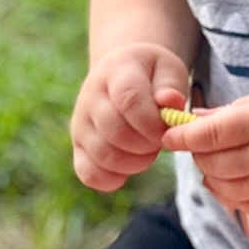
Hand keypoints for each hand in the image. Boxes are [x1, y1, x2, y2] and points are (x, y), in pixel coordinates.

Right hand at [70, 43, 188, 190]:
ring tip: (148, 150)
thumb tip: (170, 101)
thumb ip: (171, 85)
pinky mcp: (77, 145)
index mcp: (116, 71)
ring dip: (135, 162)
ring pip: (104, 156)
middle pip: (116, 132)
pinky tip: (129, 168)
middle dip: (147, 145)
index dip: (151, 122)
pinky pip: (89, 174)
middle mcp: (91, 96)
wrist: (121, 73)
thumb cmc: (151, 74)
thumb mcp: (168, 69)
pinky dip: (112, 179)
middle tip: (160, 140)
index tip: (166, 129)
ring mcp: (80, 122)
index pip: (129, 99)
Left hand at [160, 83, 248, 214]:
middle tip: (198, 142)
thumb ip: (231, 111)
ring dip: (209, 172)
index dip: (182, 136)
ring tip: (217, 158)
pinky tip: (231, 175)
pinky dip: (225, 189)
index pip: (209, 134)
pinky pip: (236, 202)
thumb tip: (193, 120)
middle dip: (197, 153)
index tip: (169, 135)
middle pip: (210, 162)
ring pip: (219, 185)